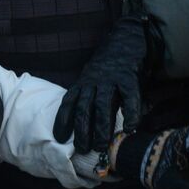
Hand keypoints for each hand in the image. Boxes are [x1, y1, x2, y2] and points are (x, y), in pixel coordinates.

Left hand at [54, 16, 149, 153]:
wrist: (126, 38)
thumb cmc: (109, 65)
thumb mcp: (93, 78)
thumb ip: (90, 97)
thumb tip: (87, 125)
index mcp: (83, 82)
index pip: (69, 102)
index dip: (63, 120)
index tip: (59, 138)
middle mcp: (94, 81)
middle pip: (84, 108)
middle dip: (82, 130)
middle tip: (82, 149)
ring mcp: (111, 79)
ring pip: (103, 105)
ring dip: (101, 127)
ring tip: (101, 145)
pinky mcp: (129, 77)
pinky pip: (129, 97)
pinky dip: (130, 113)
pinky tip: (130, 128)